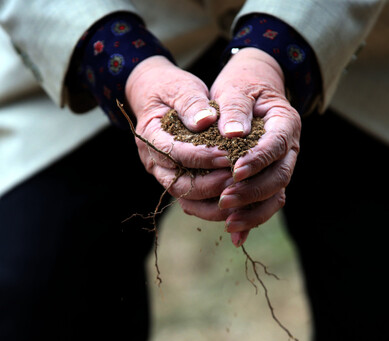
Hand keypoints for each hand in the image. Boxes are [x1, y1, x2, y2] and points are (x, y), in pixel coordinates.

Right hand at [125, 56, 232, 199]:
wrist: (156, 94)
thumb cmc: (172, 89)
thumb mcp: (181, 87)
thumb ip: (191, 103)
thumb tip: (205, 120)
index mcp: (150, 135)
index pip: (173, 152)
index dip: (201, 156)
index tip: (227, 155)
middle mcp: (152, 160)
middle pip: (177, 183)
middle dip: (208, 184)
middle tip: (236, 179)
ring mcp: (163, 173)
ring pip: (184, 197)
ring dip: (211, 199)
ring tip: (238, 191)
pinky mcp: (177, 179)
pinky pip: (192, 200)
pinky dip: (211, 204)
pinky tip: (235, 198)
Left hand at [178, 48, 301, 245]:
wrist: (251, 90)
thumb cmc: (242, 87)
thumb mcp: (236, 90)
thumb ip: (235, 109)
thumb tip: (233, 134)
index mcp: (286, 123)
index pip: (276, 145)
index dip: (258, 160)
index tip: (235, 172)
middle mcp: (289, 149)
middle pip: (279, 177)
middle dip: (252, 192)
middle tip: (224, 200)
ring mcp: (280, 167)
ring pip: (276, 196)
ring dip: (253, 212)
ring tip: (227, 223)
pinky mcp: (268, 180)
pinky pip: (265, 204)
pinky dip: (251, 220)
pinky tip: (235, 236)